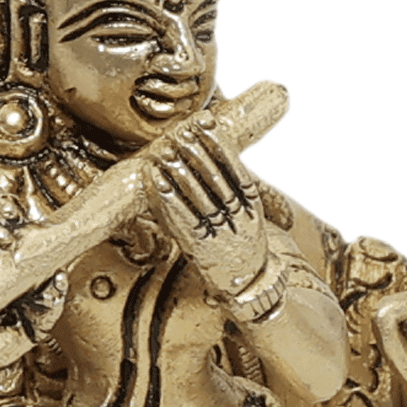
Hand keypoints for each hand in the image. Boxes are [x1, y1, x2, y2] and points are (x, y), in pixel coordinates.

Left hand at [145, 115, 269, 297]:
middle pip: (215, 179)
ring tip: (161, 151)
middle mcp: (238, 218)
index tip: (203, 121)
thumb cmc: (243, 246)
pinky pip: (183, 220)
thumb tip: (212, 155)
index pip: (235, 167)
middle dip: (195, 152)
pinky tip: (155, 181)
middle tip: (176, 132)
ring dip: (178, 172)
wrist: (251, 286)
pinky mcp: (201, 250)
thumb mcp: (248, 215)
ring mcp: (221, 234)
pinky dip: (168, 199)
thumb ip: (233, 189)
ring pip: (198, 197)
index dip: (218, 142)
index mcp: (251, 206)